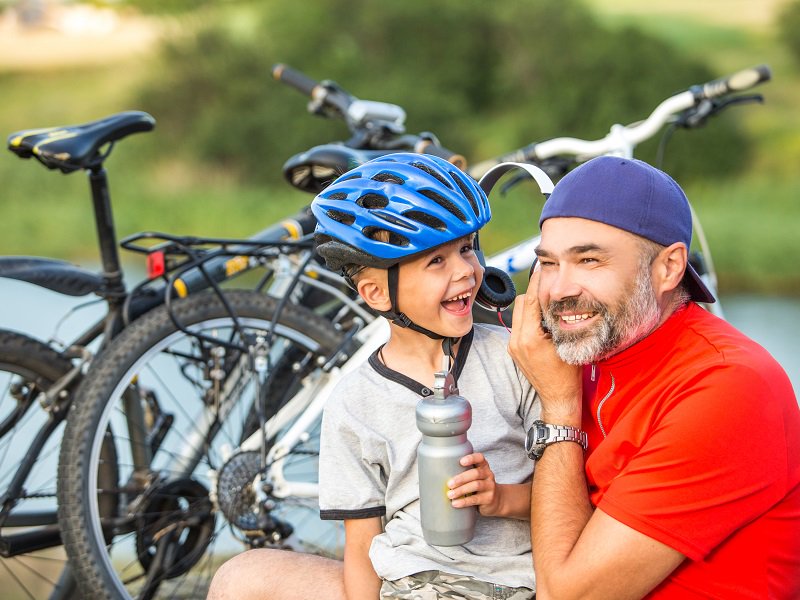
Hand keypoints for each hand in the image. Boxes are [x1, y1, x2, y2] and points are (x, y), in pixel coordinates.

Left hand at [447, 452, 501, 515]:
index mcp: (484, 467)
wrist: (497, 501)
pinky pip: (475, 499)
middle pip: (475, 473)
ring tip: (450, 495)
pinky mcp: (489, 498)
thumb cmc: (480, 487)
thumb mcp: (476, 477)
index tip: (461, 461)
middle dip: (461, 478)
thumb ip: (464, 473)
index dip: (471, 458)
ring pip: (476, 485)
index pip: (480, 458)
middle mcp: (488, 475)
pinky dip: (464, 501)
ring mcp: (490, 486)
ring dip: (461, 490)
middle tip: (449, 484)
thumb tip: (439, 475)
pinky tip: (456, 503)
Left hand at [508, 270, 581, 421]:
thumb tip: (556, 297)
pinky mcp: (513, 349)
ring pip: (518, 312)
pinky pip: (518, 324)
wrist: (557, 396)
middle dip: (535, 293)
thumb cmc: (568, 373)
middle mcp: (517, 340)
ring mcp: (513, 345)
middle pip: (521, 302)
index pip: (532, 300)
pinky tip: (542, 321)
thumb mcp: (567, 342)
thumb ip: (558, 319)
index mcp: (530, 337)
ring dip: (531, 306)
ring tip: (548, 306)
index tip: (542, 269)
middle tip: (550, 288)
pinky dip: (528, 318)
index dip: (538, 282)